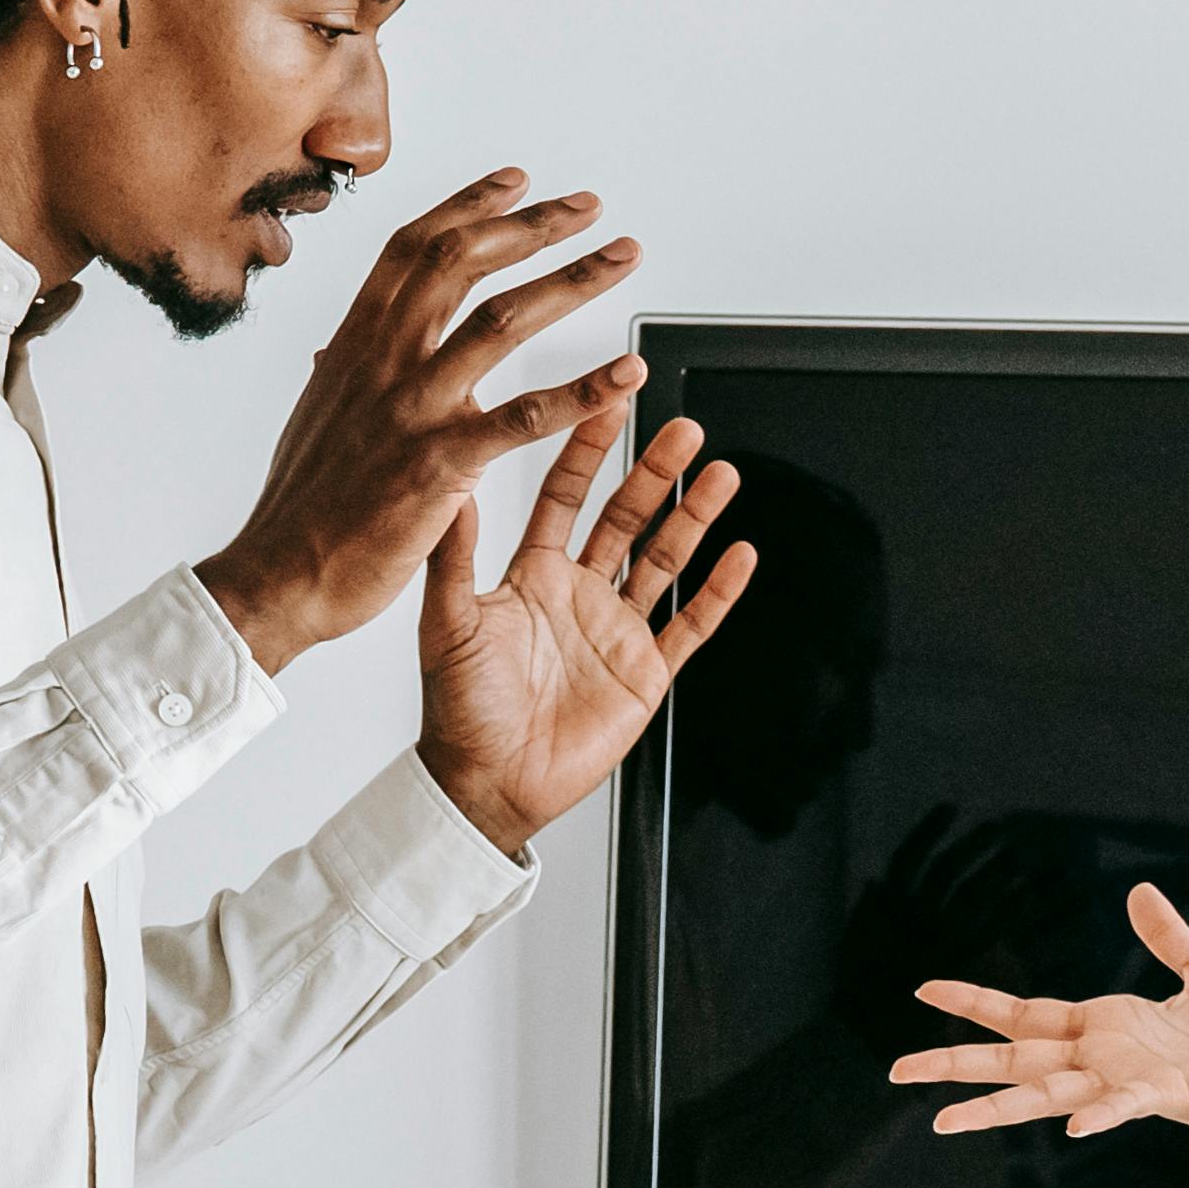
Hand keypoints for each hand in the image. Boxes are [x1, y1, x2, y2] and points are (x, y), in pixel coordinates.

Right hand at [197, 170, 645, 668]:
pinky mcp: (440, 463)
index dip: (467, 206)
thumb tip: (337, 348)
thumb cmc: (301, 508)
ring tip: (623, 258)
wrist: (279, 577)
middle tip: (589, 206)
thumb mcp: (316, 419)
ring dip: (572, 280)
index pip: (412, 248)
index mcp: (354, 345)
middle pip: (462, 261)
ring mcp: (411, 407)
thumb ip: (341, 377)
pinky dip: (584, 391)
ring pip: (501, 319)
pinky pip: (525, 417)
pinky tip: (627, 375)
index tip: (515, 180)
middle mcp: (382, 361)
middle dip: (533, 223)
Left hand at [414, 411, 754, 856]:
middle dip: (656, 472)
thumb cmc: (459, 711)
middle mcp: (578, 594)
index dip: (587, 449)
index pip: (565, 496)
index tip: (608, 403)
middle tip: (684, 430)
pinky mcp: (645, 672)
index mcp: (531, 575)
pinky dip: (717, 591)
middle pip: (627, 517)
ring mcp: (616, 630)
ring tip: (721, 473)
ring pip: (664, 559)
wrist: (488, 784)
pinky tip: (740, 555)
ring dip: (694, 517)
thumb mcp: (448, 624)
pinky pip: (691, 624)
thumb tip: (452, 490)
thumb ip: (454, 558)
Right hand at [891, 884, 1188, 1173]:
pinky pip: (1123, 1108)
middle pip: (1014, 1061)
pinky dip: (1098, 1115)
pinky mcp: (1165, 1098)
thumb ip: (1168, 938)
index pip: (1024, 1016)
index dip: (976, 1003)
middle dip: (954, 1063)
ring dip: (995, 1107)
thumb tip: (1138, 890)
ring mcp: (1127, 1083)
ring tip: (940, 1121)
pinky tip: (1070, 1130)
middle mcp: (1103, 1061)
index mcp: (1105, 1028)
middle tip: (894, 1069)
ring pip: (1046, 1096)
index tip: (924, 990)